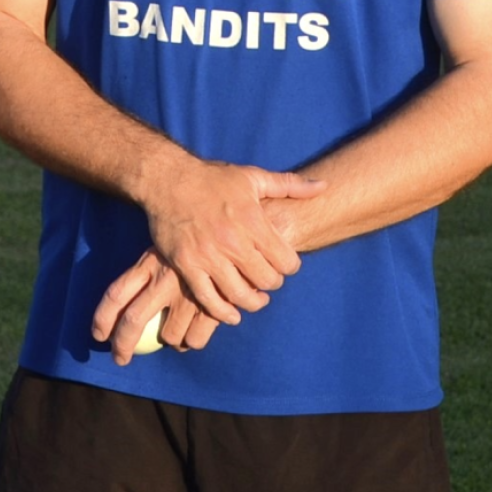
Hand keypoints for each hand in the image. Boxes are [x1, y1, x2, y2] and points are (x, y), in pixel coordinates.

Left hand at [90, 248, 222, 364]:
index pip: (116, 294)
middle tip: (120, 358)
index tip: (98, 335)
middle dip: (122, 346)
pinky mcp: (212, 307)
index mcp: (148, 263)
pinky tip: (197, 329)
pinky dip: (193, 341)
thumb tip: (124, 305)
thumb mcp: (164, 248)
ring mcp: (188, 296)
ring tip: (176, 332)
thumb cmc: (193, 244)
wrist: (231, 237)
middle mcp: (164, 280)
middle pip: (132, 321)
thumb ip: (148, 272)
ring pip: (168, 336)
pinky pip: (195, 340)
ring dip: (170, 341)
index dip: (102, 319)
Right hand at [143, 159, 319, 323]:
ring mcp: (207, 255)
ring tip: (254, 298)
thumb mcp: (252, 177)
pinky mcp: (186, 265)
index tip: (284, 264)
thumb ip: (290, 185)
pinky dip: (223, 313)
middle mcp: (232, 240)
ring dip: (252, 302)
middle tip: (268, 279)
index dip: (290, 266)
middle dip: (272, 283)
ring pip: (240, 295)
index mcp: (252, 219)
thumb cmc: (212, 178)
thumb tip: (324, 186)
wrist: (168, 180)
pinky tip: (232, 314)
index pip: (286, 261)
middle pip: (266, 281)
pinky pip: (208, 300)